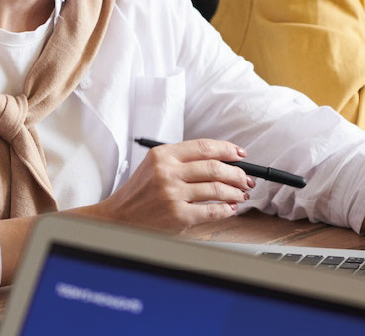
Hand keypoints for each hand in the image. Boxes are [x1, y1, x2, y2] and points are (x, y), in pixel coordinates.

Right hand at [93, 139, 254, 231]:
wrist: (119, 217)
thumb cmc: (140, 192)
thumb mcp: (155, 166)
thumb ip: (183, 160)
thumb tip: (222, 161)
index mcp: (163, 155)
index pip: (204, 147)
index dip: (228, 149)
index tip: (240, 154)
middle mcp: (168, 172)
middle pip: (215, 167)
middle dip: (237, 174)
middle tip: (246, 179)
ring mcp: (173, 194)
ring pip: (217, 189)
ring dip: (235, 192)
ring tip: (241, 194)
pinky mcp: (178, 216)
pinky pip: (212, 211)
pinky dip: (226, 210)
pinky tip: (230, 208)